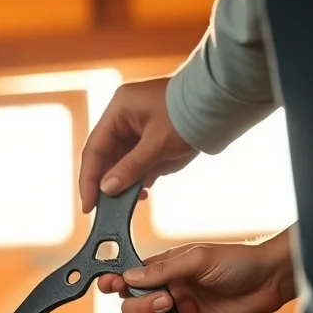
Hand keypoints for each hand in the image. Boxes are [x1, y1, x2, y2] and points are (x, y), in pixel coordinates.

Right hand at [79, 77, 198, 212]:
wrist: (224, 103)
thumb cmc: (190, 115)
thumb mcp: (158, 145)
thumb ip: (130, 168)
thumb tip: (106, 189)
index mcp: (118, 110)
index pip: (94, 149)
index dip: (89, 179)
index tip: (88, 205)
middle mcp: (124, 116)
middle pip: (105, 155)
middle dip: (107, 182)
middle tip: (106, 209)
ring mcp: (138, 125)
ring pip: (121, 160)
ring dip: (124, 181)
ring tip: (130, 201)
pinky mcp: (152, 135)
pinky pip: (137, 159)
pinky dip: (139, 176)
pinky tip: (144, 190)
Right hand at [98, 228, 296, 312]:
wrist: (268, 280)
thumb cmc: (237, 261)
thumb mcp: (197, 259)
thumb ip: (163, 269)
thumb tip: (130, 276)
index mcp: (166, 266)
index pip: (132, 274)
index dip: (117, 280)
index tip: (110, 284)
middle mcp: (168, 286)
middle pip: (133, 299)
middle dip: (137, 302)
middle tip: (161, 300)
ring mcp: (178, 307)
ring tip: (163, 311)